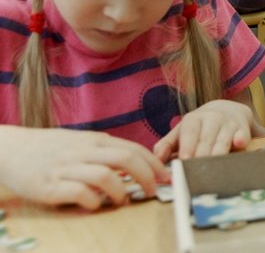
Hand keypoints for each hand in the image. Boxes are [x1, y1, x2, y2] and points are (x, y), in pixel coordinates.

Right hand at [0, 126, 167, 209]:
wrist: (12, 149)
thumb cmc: (51, 148)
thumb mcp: (82, 142)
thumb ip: (106, 151)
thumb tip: (138, 164)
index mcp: (95, 140)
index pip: (134, 149)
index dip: (155, 164)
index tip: (167, 177)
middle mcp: (84, 151)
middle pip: (126, 159)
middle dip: (147, 176)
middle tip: (153, 191)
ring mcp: (66, 168)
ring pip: (105, 175)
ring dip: (120, 191)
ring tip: (123, 200)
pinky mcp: (49, 186)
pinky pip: (78, 192)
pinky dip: (92, 201)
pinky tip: (94, 205)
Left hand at [153, 99, 261, 160]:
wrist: (227, 109)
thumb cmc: (199, 127)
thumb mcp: (181, 131)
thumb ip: (166, 145)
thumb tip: (155, 160)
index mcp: (194, 119)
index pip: (190, 132)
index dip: (188, 146)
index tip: (185, 159)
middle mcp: (212, 118)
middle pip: (206, 139)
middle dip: (202, 155)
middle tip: (196, 172)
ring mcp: (229, 123)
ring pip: (223, 140)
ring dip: (218, 153)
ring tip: (213, 168)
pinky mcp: (243, 129)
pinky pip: (243, 135)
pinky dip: (241, 139)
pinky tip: (239, 144)